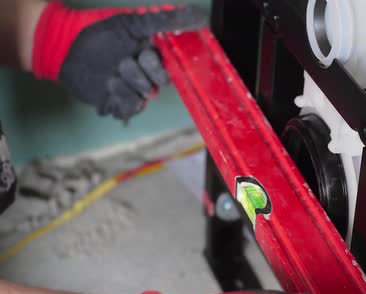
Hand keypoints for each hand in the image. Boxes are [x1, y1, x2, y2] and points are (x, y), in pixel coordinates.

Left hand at [32, 1, 207, 120]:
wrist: (69, 52)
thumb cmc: (102, 37)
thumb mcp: (133, 23)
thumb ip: (165, 20)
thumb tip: (200, 16)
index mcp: (156, 59)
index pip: (171, 70)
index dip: (158, 64)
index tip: (144, 52)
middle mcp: (148, 78)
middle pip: (158, 84)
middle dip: (139, 73)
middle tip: (123, 61)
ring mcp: (135, 93)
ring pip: (143, 97)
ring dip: (125, 83)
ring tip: (111, 74)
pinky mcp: (121, 107)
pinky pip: (130, 109)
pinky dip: (118, 97)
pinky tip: (107, 86)